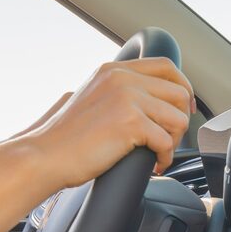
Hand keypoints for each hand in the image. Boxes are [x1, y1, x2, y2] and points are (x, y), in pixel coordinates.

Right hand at [25, 58, 194, 186]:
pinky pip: (167, 141)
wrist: (45, 156)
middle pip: (178, 92)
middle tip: (170, 140)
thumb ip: (117, 92)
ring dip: (174, 141)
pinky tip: (153, 165)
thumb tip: (147, 100)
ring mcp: (127, 98)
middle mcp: (122, 78)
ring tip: (159, 154)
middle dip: (181, 120)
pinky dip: (165, 157)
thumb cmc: (65, 138)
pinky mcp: (130, 122)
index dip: (183, 87)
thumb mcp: (92, 98)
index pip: (166, 66)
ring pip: (178, 118)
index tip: (185, 107)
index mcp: (114, 70)